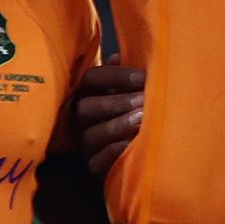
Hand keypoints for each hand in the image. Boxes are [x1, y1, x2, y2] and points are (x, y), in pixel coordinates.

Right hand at [71, 62, 146, 176]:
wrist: (133, 150)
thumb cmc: (132, 110)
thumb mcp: (128, 89)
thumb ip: (124, 75)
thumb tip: (119, 57)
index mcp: (88, 93)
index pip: (92, 78)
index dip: (116, 76)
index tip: (143, 77)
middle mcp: (81, 117)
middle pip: (87, 107)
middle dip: (116, 103)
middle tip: (143, 100)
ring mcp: (85, 142)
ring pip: (93, 134)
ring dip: (118, 126)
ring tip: (142, 120)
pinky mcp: (93, 166)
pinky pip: (98, 162)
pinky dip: (114, 153)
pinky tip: (130, 145)